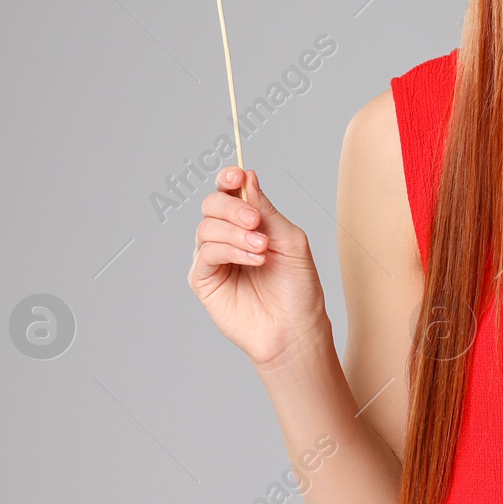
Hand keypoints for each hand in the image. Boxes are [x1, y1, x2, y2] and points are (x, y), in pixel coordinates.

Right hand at [189, 166, 327, 367]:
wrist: (296, 328)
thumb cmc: (298, 286)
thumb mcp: (289, 240)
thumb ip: (266, 210)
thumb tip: (247, 176)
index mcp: (249, 223)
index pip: (229, 192)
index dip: (228, 179)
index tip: (237, 175)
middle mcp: (228, 237)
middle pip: (212, 204)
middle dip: (232, 207)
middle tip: (256, 221)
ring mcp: (214, 258)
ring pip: (207, 227)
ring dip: (236, 234)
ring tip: (262, 249)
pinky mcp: (204, 280)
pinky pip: (206, 254)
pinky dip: (230, 251)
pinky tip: (254, 259)